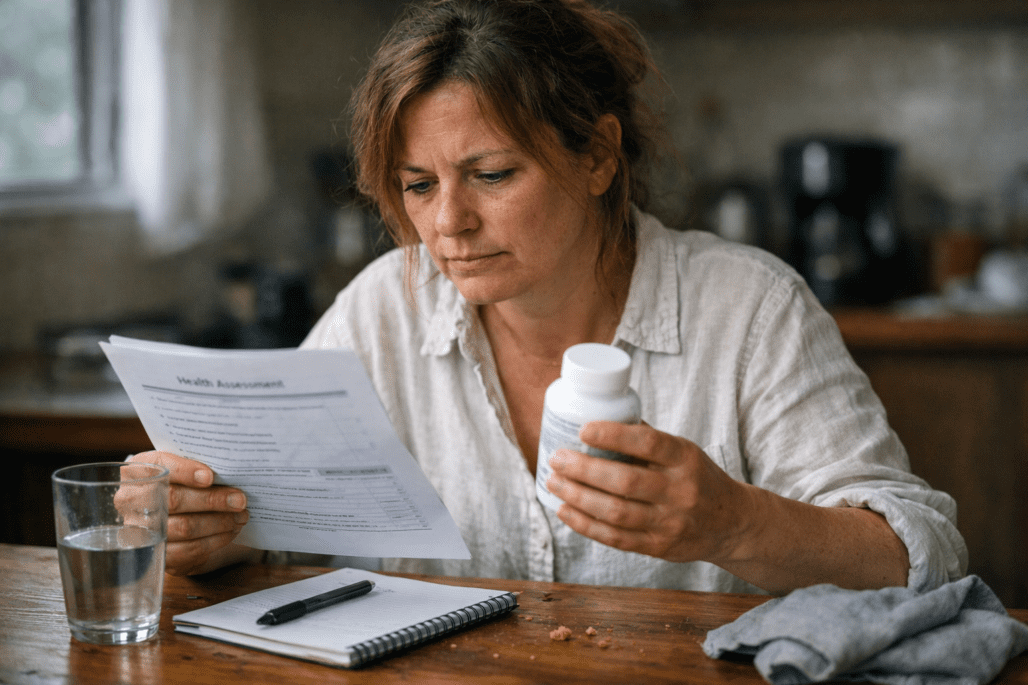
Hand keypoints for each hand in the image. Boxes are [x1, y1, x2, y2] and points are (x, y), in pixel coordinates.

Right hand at [126, 451, 249, 575]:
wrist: (166, 513)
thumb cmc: (179, 484)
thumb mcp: (182, 468)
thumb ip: (197, 466)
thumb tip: (231, 472)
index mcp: (138, 470)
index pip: (159, 465)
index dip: (184, 470)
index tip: (210, 476)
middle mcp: (130, 500)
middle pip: (174, 500)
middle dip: (212, 500)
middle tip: (240, 500)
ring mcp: (139, 530)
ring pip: (184, 527)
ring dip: (219, 522)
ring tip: (240, 516)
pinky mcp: (155, 554)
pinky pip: (188, 550)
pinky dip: (215, 540)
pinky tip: (230, 531)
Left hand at [544, 421, 753, 566]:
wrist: (730, 522)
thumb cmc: (696, 478)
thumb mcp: (683, 451)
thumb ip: (646, 438)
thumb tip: (599, 417)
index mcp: (685, 458)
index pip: (648, 443)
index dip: (612, 435)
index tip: (582, 430)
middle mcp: (680, 491)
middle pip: (625, 481)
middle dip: (583, 470)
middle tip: (557, 458)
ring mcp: (670, 522)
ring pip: (616, 512)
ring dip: (577, 497)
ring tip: (554, 483)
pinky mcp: (659, 547)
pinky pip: (615, 538)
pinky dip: (585, 524)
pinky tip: (565, 510)